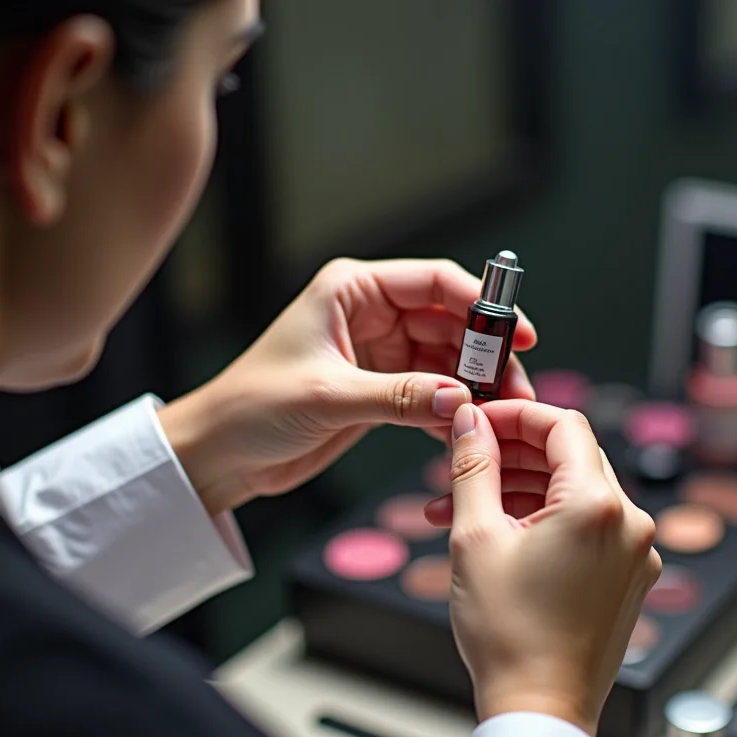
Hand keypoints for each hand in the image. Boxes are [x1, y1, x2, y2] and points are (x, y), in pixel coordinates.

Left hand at [158, 257, 536, 512]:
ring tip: (501, 413)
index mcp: (352, 290)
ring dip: (475, 386)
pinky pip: (432, 392)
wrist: (219, 454)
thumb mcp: (327, 397)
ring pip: (448, 360)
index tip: (517, 333)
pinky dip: (452, 408)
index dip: (481, 304)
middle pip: (450, 322)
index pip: (433, 282)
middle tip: (514, 386)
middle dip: (485, 354)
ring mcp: (379, 352)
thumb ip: (397, 396)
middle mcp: (370, 313)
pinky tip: (468, 428)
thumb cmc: (251, 407)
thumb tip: (458, 396)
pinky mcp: (381, 389)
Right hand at [426, 401, 661, 735]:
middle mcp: (629, 524)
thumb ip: (473, 467)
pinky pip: (589, 527)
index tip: (481, 420)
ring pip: (576, 492)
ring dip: (524, 489)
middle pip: (571, 456)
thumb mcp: (475, 537)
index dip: (516, 414)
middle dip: (513, 454)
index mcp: (597, 506)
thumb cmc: (511, 637)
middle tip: (466, 460)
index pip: (563, 424)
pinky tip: (503, 533)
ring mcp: (635, 553)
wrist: (540, 709)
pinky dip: (548, 519)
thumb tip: (470, 421)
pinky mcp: (630, 577)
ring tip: (467, 507)